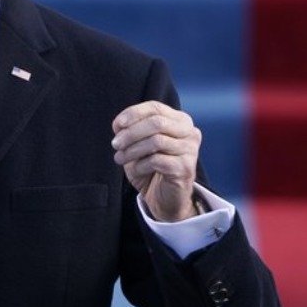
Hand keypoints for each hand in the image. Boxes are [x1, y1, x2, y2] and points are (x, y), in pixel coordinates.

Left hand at [111, 101, 200, 221]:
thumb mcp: (139, 144)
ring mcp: (190, 150)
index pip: (155, 107)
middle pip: (156, 122)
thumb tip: (119, 124)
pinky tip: (136, 170)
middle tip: (115, 144)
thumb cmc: (151, 168)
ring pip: (156, 141)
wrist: (164, 198)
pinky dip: (141, 165)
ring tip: (120, 158)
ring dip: (132, 150)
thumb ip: (131, 130)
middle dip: (131, 133)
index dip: (133, 113)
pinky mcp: (186, 168)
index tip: (116, 125)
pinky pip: (157, 161)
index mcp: (180, 121)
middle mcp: (190, 132)